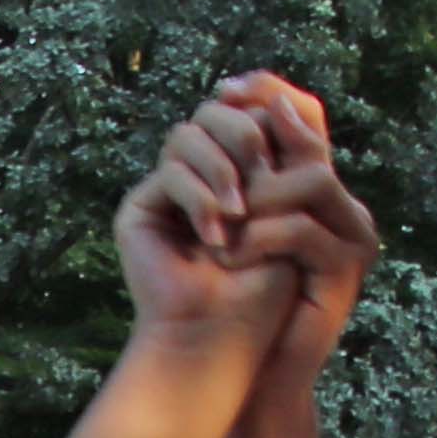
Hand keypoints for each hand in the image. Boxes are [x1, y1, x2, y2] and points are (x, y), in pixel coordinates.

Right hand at [116, 75, 318, 349]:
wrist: (224, 338)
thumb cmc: (266, 287)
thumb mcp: (294, 211)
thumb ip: (296, 154)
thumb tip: (279, 100)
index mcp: (237, 171)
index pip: (249, 111)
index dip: (265, 109)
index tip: (287, 139)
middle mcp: (200, 175)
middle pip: (218, 110)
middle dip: (246, 136)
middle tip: (262, 178)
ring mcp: (167, 190)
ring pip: (190, 132)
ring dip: (222, 170)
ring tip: (238, 217)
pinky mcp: (140, 210)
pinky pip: (171, 170)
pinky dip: (199, 199)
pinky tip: (215, 238)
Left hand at [218, 77, 373, 395]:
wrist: (255, 378)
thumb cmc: (237, 308)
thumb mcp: (233, 232)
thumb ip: (237, 181)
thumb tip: (210, 119)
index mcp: (319, 194)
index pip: (307, 116)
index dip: (268, 93)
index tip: (222, 90)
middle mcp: (346, 208)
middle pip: (312, 142)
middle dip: (253, 153)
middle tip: (211, 173)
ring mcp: (354, 239)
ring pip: (313, 181)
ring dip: (255, 200)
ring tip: (217, 230)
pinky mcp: (346, 272)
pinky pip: (303, 231)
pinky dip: (258, 239)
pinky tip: (226, 255)